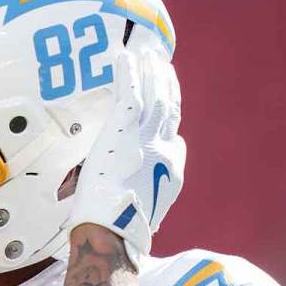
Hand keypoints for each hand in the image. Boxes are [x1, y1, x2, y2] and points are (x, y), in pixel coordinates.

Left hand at [67, 50, 184, 264]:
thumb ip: (146, 196)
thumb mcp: (141, 213)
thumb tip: (146, 197)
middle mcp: (164, 150)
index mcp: (169, 171)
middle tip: (164, 66)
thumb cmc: (119, 229)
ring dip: (152, 73)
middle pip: (169, 109)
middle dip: (167, 86)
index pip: (172, 139)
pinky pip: (129, 93)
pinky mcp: (125, 130)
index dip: (170, 119)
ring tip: (150, 56)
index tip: (167, 105)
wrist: (113, 229)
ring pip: (155, 96)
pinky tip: (127, 56)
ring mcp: (146, 138)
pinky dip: (129, 73)